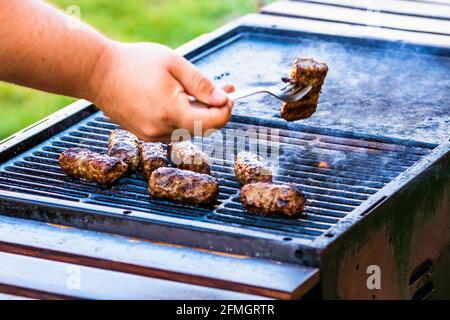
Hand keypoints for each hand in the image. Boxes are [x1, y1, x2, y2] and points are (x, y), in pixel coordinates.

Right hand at [86, 41, 233, 140]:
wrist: (96, 73)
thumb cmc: (134, 63)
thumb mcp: (173, 64)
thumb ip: (201, 84)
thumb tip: (224, 100)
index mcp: (171, 112)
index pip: (212, 122)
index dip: (226, 110)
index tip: (230, 95)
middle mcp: (161, 130)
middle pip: (202, 128)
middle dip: (215, 110)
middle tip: (222, 89)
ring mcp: (151, 135)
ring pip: (188, 130)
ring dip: (198, 113)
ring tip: (197, 91)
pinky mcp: (144, 135)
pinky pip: (172, 130)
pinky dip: (181, 117)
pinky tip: (178, 100)